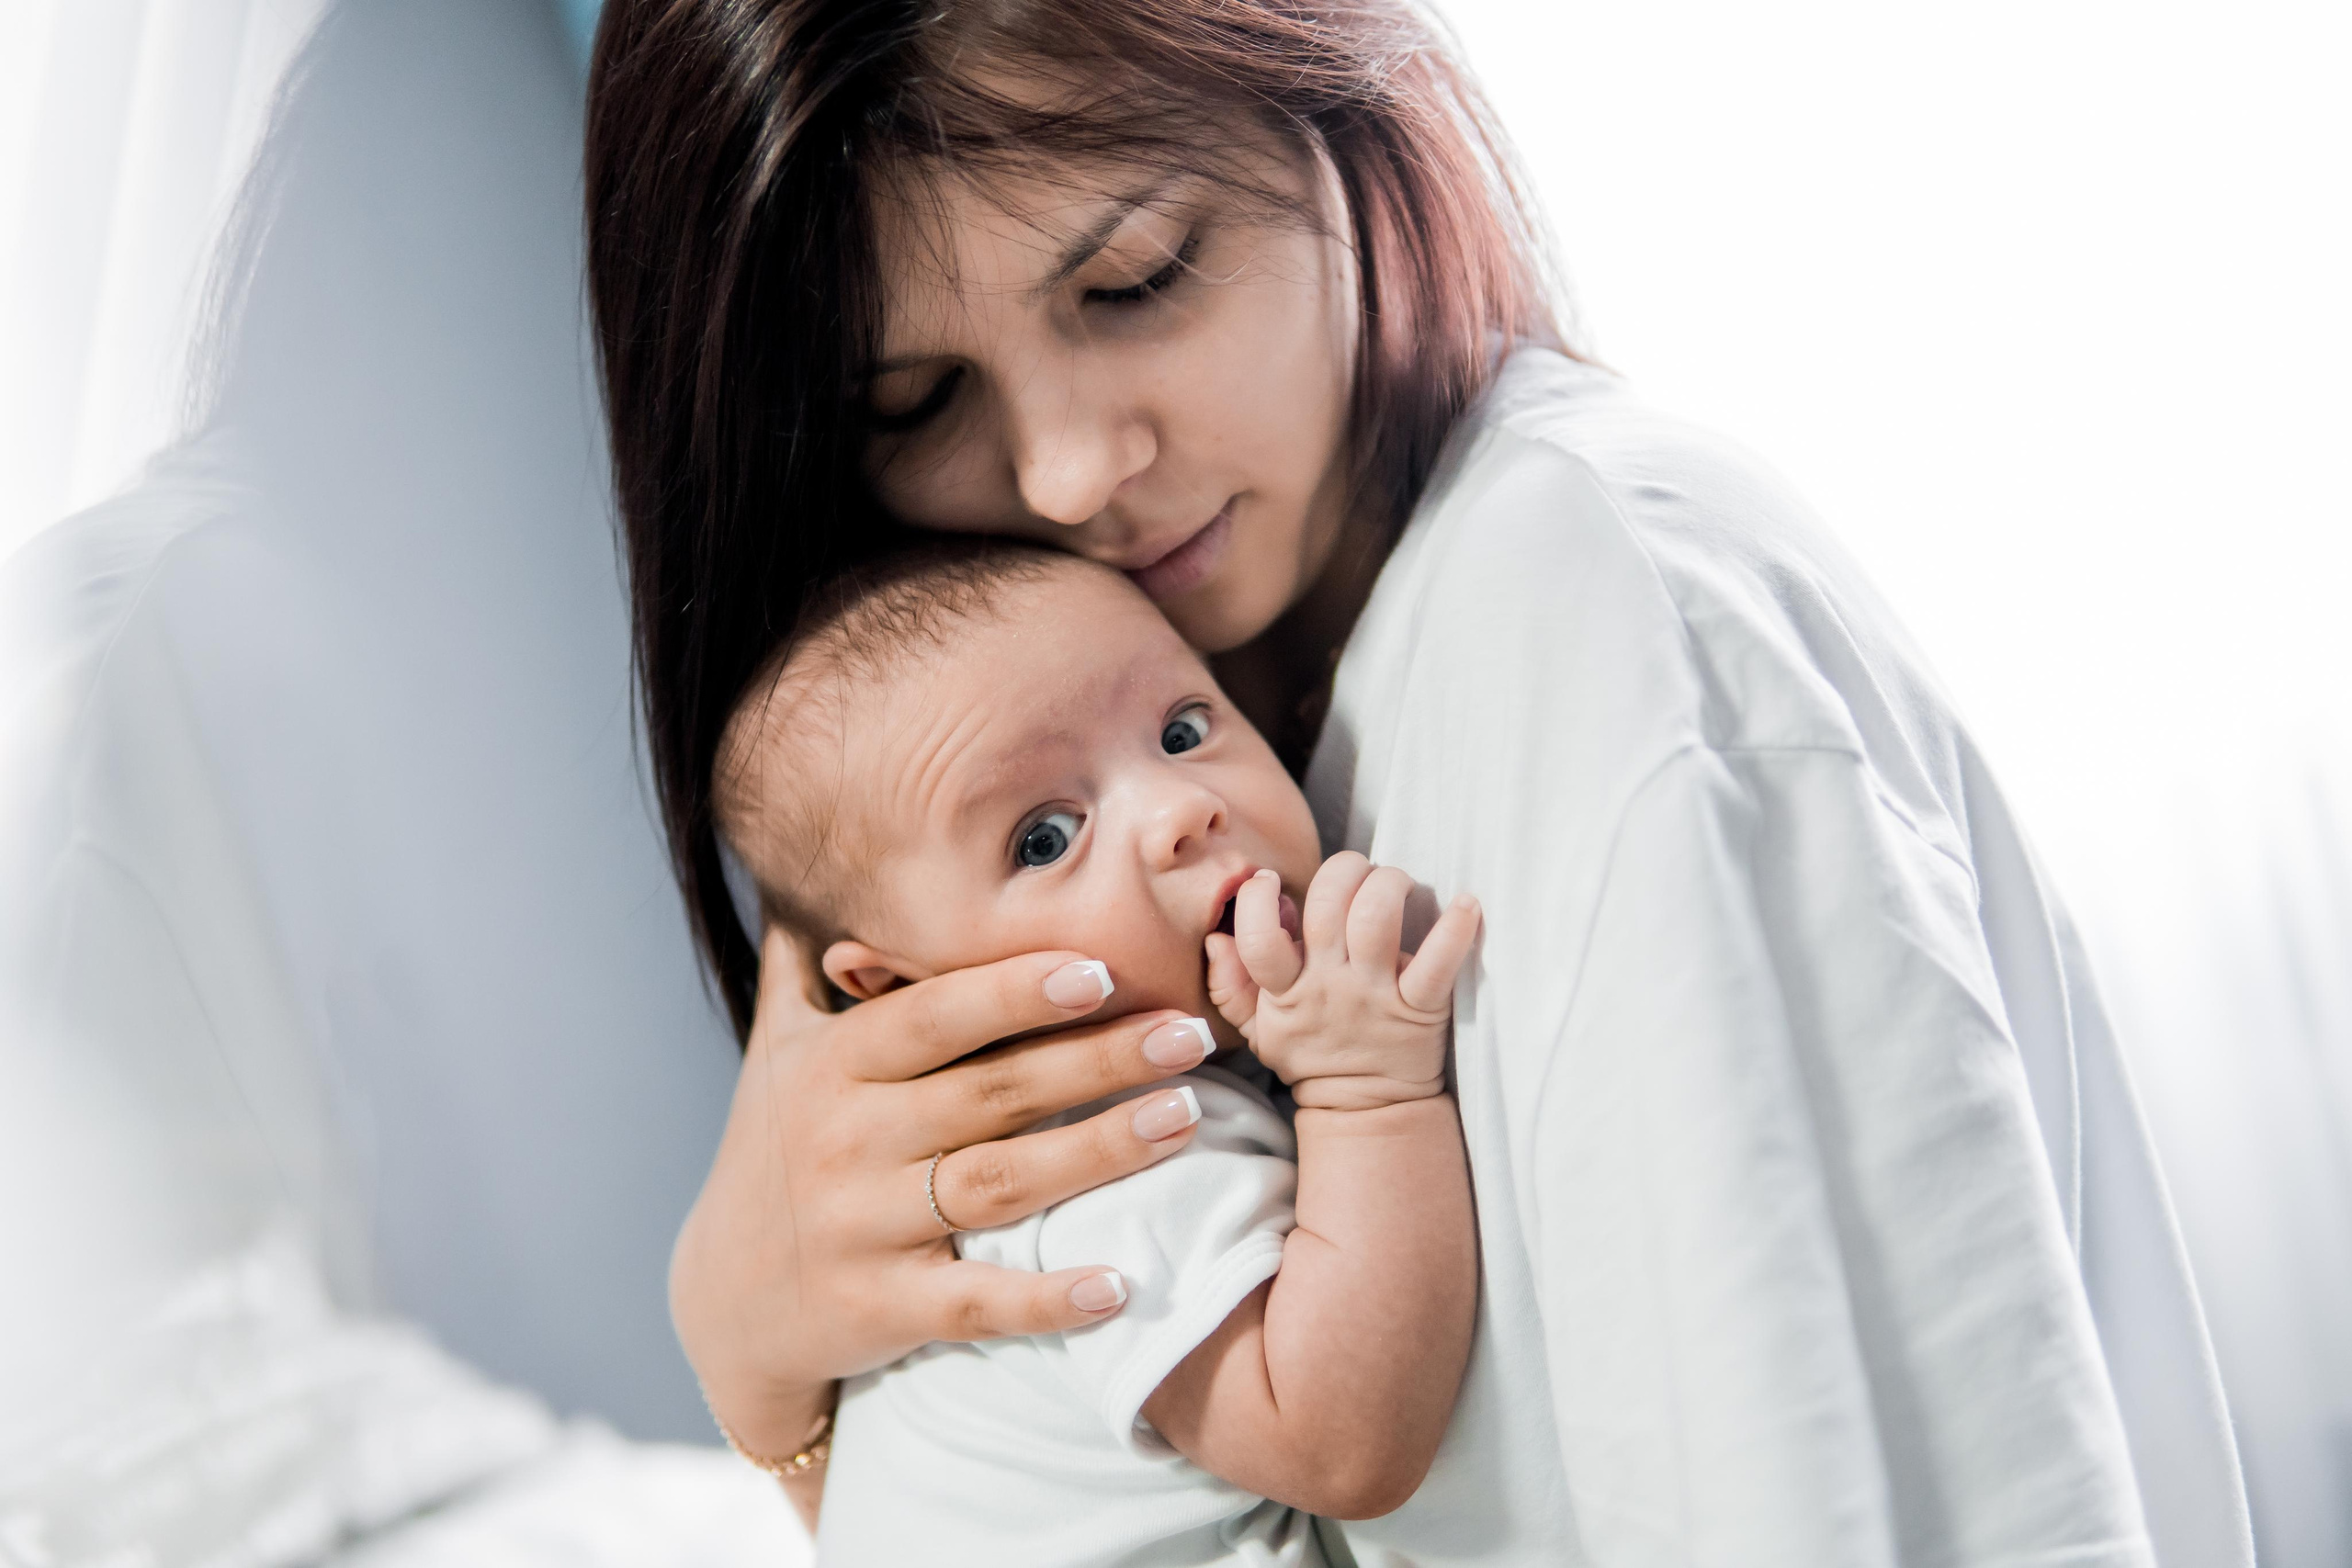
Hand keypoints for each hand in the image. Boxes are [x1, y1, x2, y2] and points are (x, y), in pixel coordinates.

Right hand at [672, 924, 1214, 1476]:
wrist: (727, 1301)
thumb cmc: (780, 1149)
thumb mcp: (778, 1048)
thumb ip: (807, 959)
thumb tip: (817, 855)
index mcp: (834, 1065)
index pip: (934, 1016)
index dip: (1015, 991)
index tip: (1101, 969)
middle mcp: (847, 1139)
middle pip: (989, 1091)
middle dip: (1097, 1058)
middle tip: (1190, 1033)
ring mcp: (863, 1228)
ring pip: (998, 1185)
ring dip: (1099, 1152)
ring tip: (1186, 1118)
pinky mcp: (882, 1310)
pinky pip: (977, 1304)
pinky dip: (1046, 1298)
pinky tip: (1121, 1284)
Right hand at [1204, 852, 1480, 1110]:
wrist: (1366, 1110)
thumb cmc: (1312, 1056)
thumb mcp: (1258, 1029)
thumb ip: (1230, 984)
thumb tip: (1216, 937)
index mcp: (1286, 990)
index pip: (1258, 938)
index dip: (1258, 900)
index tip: (1268, 882)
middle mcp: (1329, 986)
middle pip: (1328, 907)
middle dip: (1343, 870)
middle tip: (1355, 873)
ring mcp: (1375, 996)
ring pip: (1377, 917)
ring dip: (1388, 883)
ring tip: (1395, 883)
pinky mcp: (1420, 1008)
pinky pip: (1439, 962)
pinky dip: (1457, 929)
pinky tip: (1467, 905)